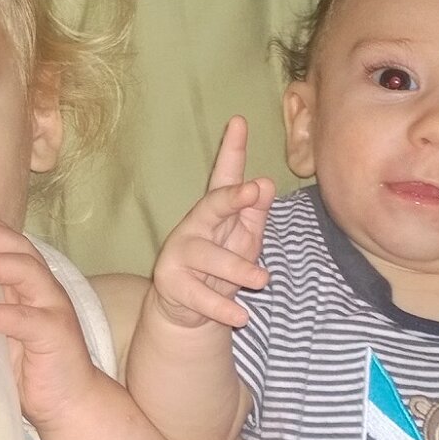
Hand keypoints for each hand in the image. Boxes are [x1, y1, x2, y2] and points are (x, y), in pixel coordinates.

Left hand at [0, 214, 103, 428]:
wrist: (70, 406)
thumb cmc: (32, 370)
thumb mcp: (1, 336)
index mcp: (30, 287)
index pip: (11, 243)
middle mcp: (44, 290)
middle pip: (18, 247)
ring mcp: (53, 310)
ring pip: (27, 271)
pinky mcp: (55, 336)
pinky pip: (25, 318)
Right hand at [149, 116, 274, 328]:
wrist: (186, 310)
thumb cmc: (221, 267)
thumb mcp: (243, 238)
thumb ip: (254, 214)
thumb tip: (266, 183)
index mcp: (214, 213)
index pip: (224, 178)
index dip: (232, 151)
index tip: (240, 123)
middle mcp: (193, 227)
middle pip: (210, 206)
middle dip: (231, 198)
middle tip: (253, 191)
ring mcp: (179, 255)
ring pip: (210, 258)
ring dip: (238, 268)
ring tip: (262, 280)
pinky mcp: (172, 285)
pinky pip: (202, 297)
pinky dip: (223, 307)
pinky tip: (241, 316)